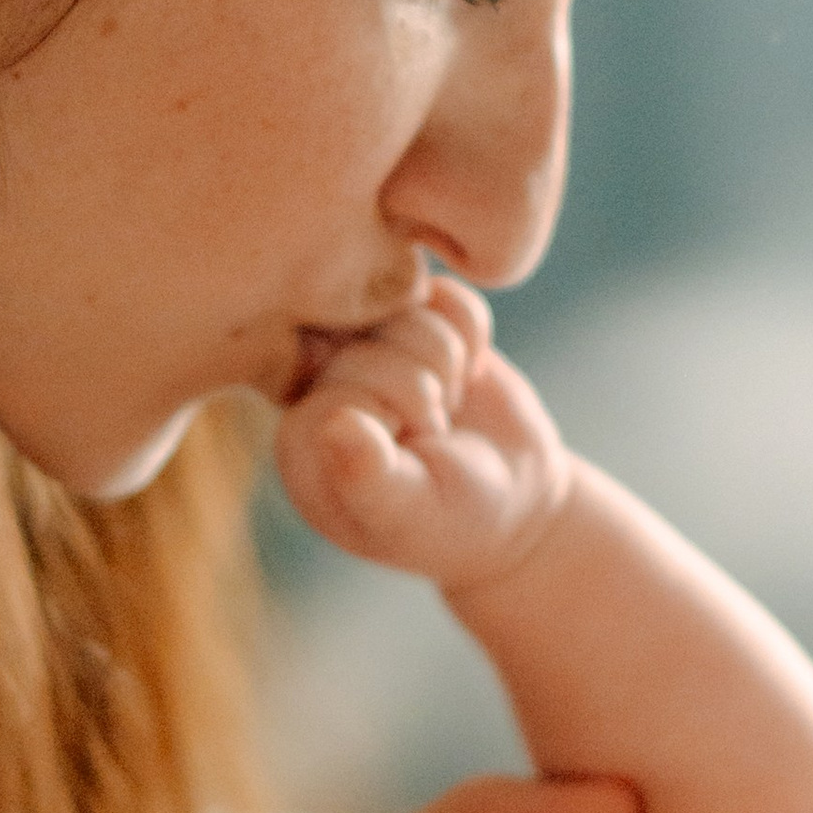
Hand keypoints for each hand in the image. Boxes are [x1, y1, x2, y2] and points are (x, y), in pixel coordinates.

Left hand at [276, 278, 572, 590]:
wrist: (511, 500)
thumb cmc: (450, 521)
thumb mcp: (411, 512)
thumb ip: (366, 476)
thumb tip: (331, 424)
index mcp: (301, 432)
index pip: (339, 377)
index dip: (397, 407)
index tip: (412, 451)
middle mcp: (320, 381)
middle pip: (370, 332)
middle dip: (426, 383)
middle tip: (435, 432)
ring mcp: (366, 344)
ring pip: (406, 300)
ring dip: (450, 355)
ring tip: (448, 405)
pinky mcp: (410, 319)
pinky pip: (443, 291)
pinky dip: (472, 329)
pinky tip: (468, 374)